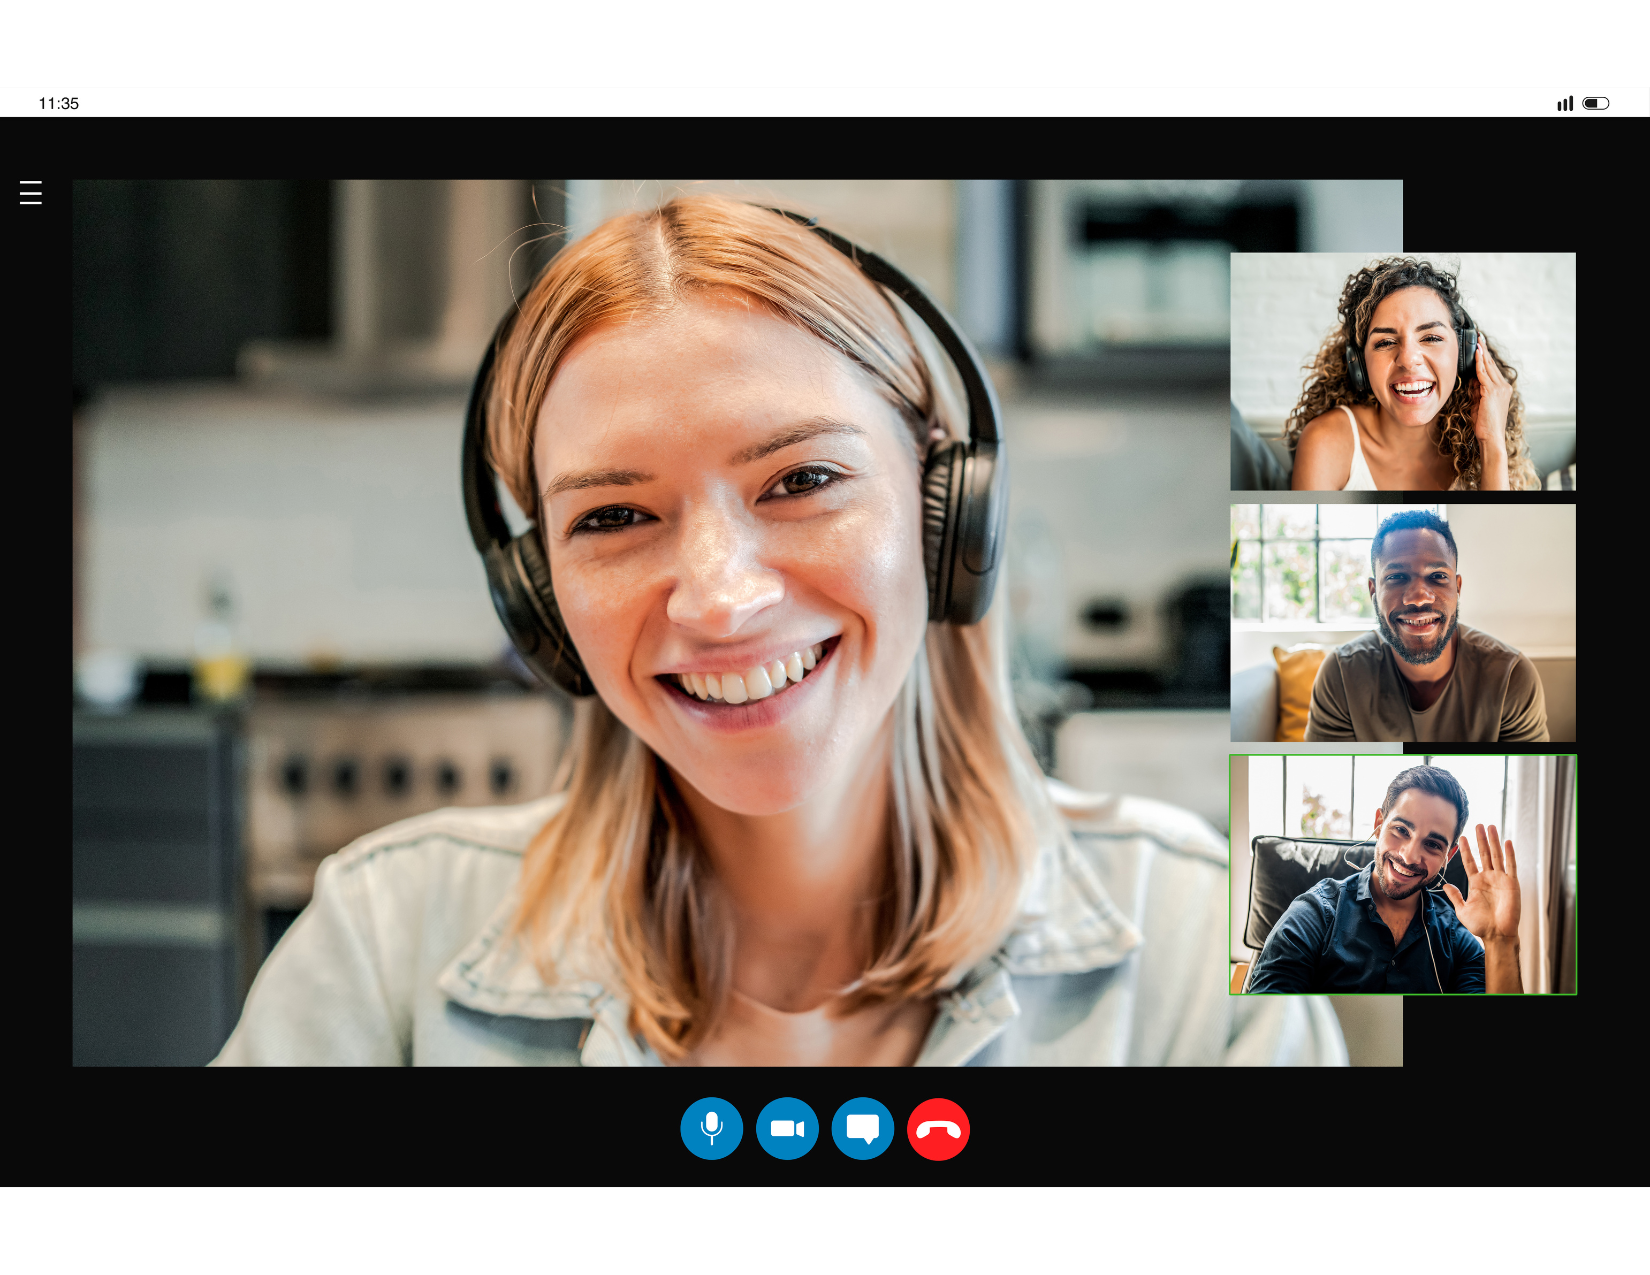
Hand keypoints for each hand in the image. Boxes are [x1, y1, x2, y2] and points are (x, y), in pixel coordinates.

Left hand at [1441, 823, 1520, 941]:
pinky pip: (1511, 866)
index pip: (1470, 862)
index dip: (1465, 850)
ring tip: (1490, 827)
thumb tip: (1445, 884)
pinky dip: (1510, 854)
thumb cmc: (1481, 925)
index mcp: (1476, 883)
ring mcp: (1500, 880)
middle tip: (1478, 825)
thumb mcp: (1462, 909)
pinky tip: (1507, 842)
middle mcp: (1488, 878)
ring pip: (1496, 856)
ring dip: (1493, 841)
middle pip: (1484, 854)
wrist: (1496, 935)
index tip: (1461, 837)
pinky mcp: (1512, 884)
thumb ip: (1454, 896)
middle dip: (1480, 840)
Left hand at [1469, 341, 1512, 456]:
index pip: (1491, 370)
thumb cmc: (1483, 425)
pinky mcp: (1492, 392)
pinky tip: (1477, 353)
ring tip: (1477, 340)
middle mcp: (1503, 387)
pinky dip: (1480, 362)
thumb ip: (1476, 391)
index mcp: (1502, 390)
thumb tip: (1470, 380)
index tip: (1479, 346)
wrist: (1490, 437)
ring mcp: (1499, 388)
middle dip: (1484, 350)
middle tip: (1478, 337)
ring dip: (1482, 352)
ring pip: (1488, 367)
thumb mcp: (1478, 404)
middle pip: (1491, 365)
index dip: (1485, 358)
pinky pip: (1484, 374)